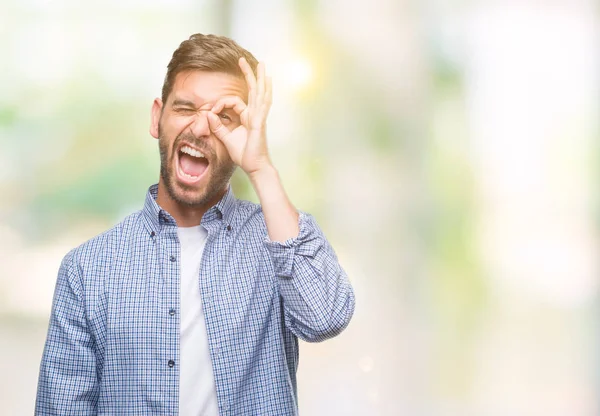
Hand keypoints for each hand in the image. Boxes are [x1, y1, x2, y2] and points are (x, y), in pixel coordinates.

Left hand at [207, 58, 272, 175]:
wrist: (255, 166)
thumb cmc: (244, 155)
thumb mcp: (226, 138)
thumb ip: (217, 127)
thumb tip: (208, 114)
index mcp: (247, 117)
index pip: (233, 102)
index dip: (220, 104)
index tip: (210, 112)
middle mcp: (255, 114)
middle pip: (253, 90)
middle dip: (249, 74)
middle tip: (243, 59)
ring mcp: (259, 117)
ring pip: (260, 92)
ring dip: (259, 77)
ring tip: (261, 64)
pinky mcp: (260, 122)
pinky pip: (263, 103)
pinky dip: (265, 91)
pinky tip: (267, 81)